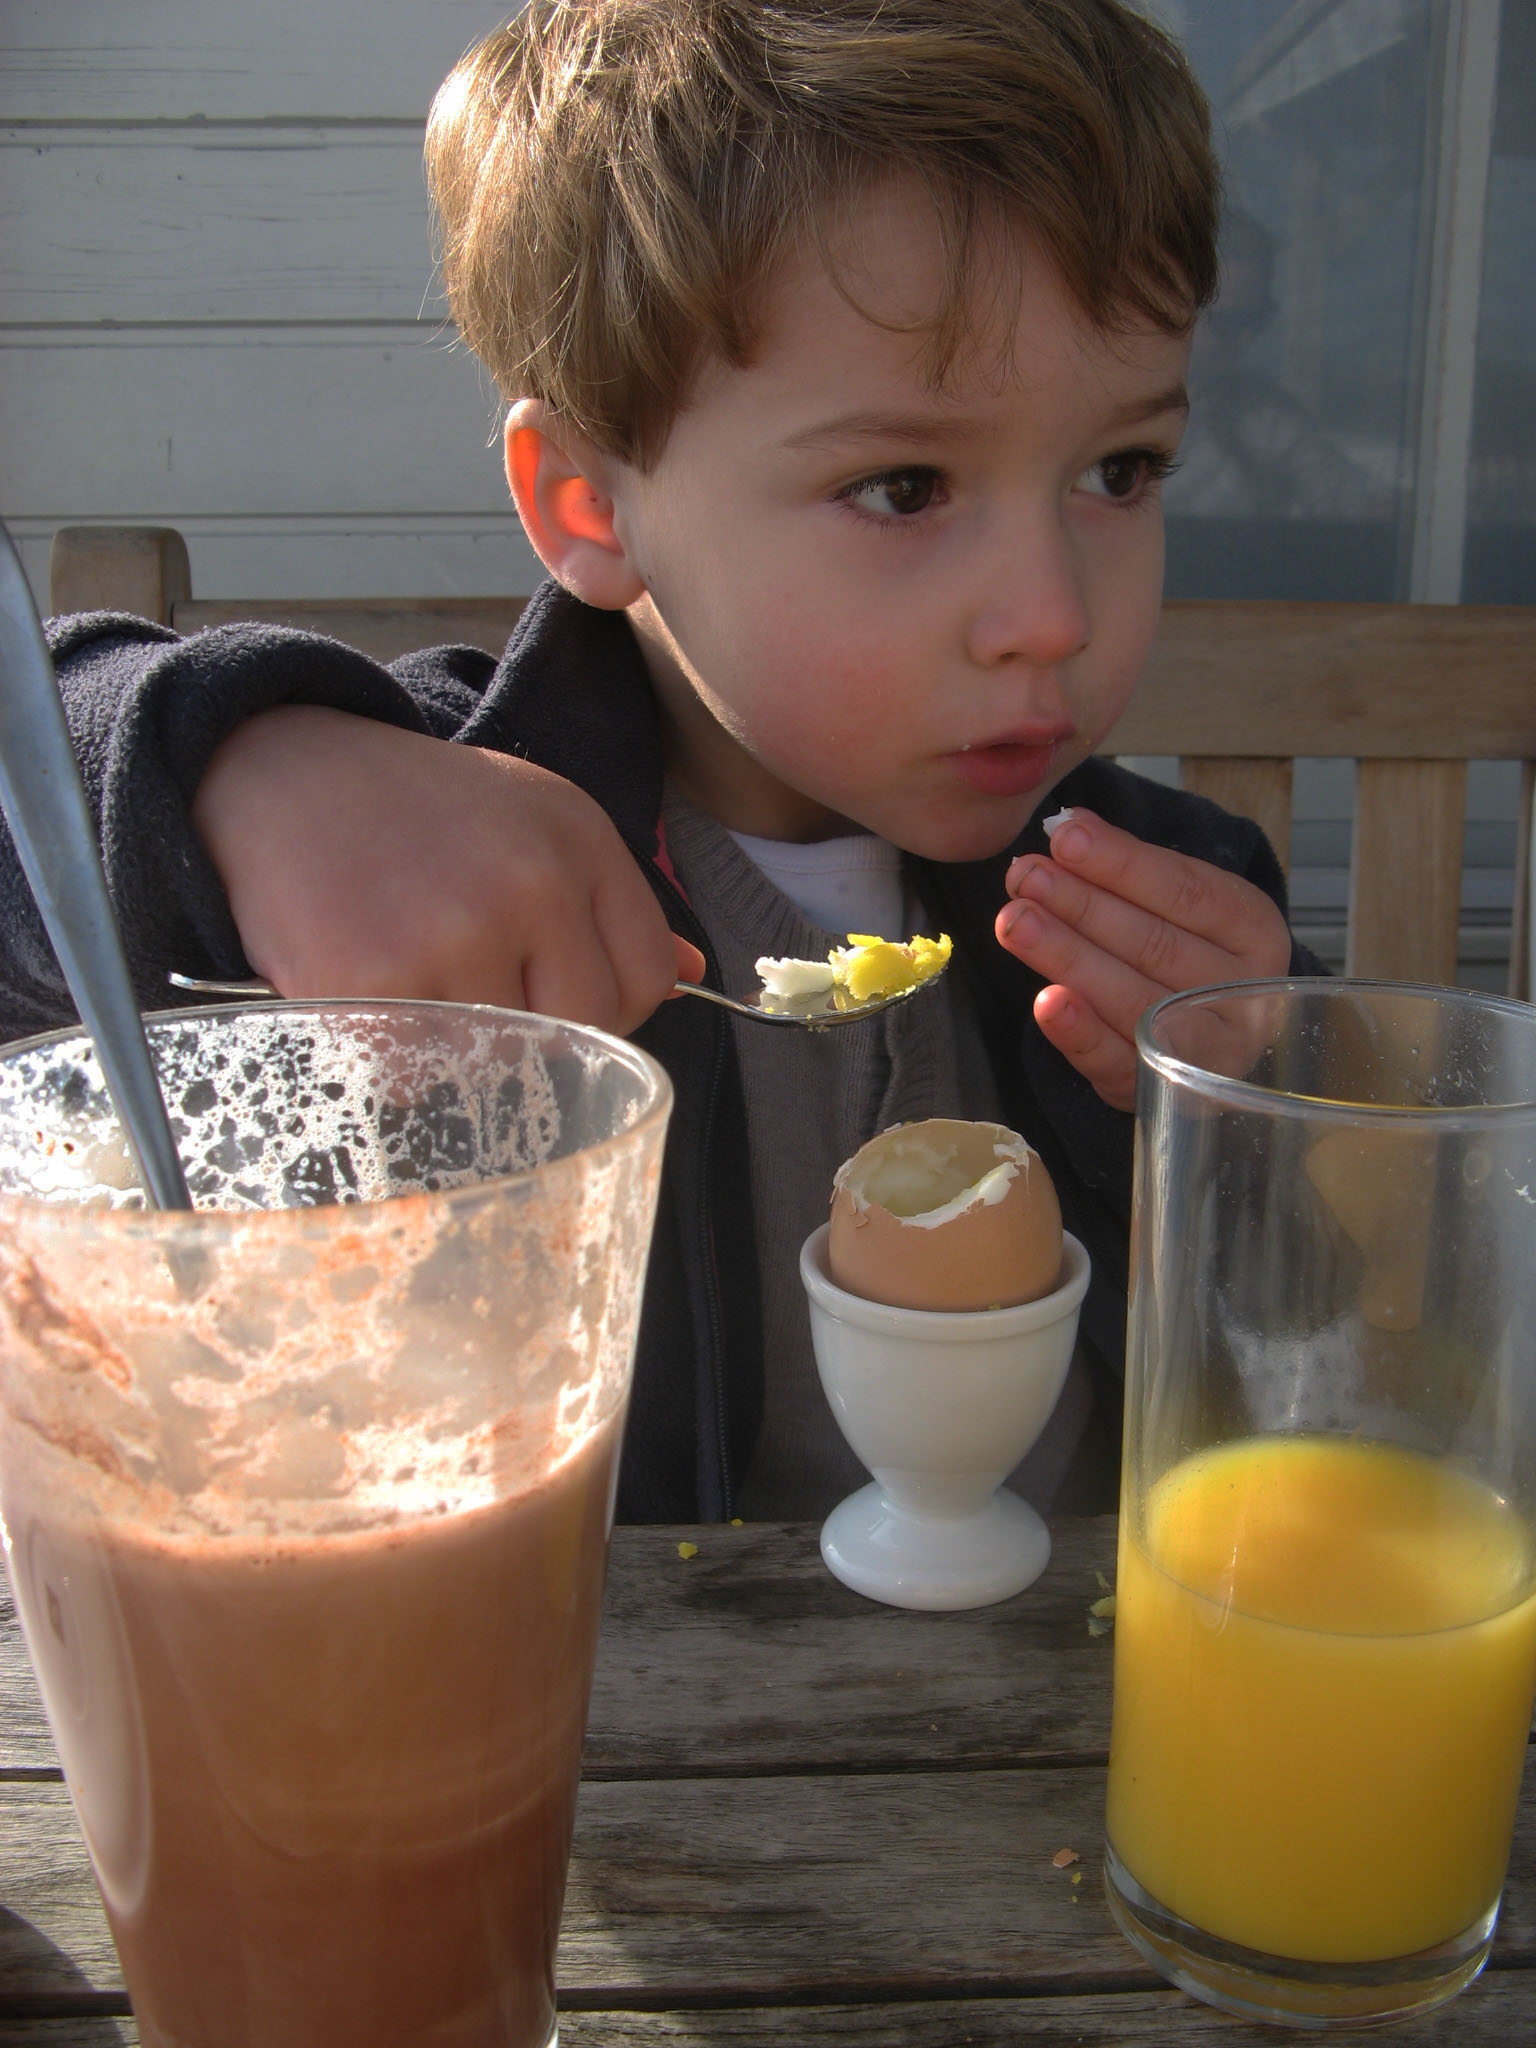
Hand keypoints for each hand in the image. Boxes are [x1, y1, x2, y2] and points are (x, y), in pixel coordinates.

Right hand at [192, 706, 703, 1033]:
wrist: (281, 773)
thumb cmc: (416, 809)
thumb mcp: (533, 820)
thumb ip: (613, 902)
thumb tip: (693, 973)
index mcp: (579, 841)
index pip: (647, 978)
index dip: (607, 1003)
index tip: (552, 986)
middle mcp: (529, 884)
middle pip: (582, 1028)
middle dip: (539, 1030)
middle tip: (475, 991)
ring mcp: (452, 935)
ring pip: (499, 1059)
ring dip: (459, 1042)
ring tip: (416, 976)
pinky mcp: (373, 980)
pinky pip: (413, 1073)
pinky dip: (391, 1053)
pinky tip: (369, 991)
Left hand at [995, 805, 1291, 1112]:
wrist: (1205, 1036)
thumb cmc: (1184, 951)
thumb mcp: (1176, 903)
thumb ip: (1129, 867)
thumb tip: (1069, 825)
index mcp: (1254, 932)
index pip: (1187, 891)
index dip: (1122, 863)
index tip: (1065, 836)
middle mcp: (1242, 994)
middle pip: (1155, 944)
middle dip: (1083, 906)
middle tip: (1027, 877)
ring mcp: (1204, 1050)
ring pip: (1132, 1000)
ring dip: (1068, 958)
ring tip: (1015, 922)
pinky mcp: (1158, 1090)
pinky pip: (1114, 1061)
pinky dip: (1077, 1031)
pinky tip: (1044, 1001)